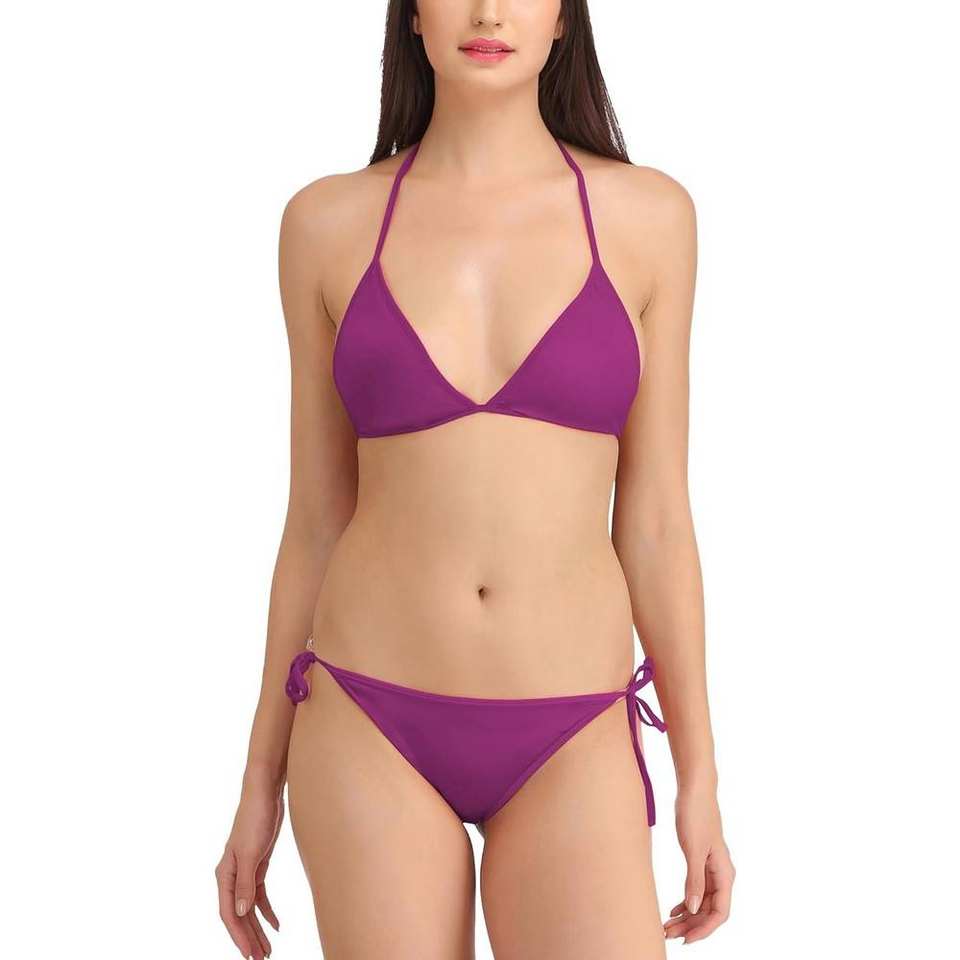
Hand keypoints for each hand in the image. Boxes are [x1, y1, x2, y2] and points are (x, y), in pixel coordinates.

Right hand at [215, 776, 284, 958]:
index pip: (229, 913)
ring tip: (267, 950)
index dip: (238, 935)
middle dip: (248, 937)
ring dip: (257, 928)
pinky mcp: (258, 865)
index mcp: (225, 874)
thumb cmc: (255, 818)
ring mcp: (245, 871)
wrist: (264, 794)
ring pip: (249, 908)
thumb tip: (241, 913)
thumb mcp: (252, 852)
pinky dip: (266, 911)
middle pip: (239, 915)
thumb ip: (246, 883)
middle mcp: (232, 876)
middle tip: (260, 959)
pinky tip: (276, 925)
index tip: (248, 954)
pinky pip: (259, 896)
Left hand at [664, 784, 734, 943]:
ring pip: (701, 901)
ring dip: (687, 916)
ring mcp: (711, 868)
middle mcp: (722, 875)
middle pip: (709, 910)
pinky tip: (674, 910)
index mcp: (725, 874)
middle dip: (691, 926)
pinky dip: (686, 901)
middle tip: (667, 934)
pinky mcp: (701, 861)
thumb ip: (694, 880)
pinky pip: (696, 889)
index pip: (719, 913)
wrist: (694, 790)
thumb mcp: (693, 849)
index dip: (704, 929)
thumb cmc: (696, 816)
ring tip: (667, 926)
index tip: (685, 940)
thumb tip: (692, 910)